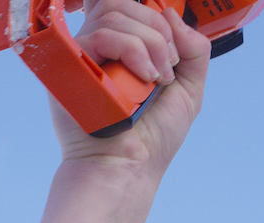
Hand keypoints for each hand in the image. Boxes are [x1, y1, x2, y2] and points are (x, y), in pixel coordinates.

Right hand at [51, 0, 212, 179]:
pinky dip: (134, 51)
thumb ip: (193, 49)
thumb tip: (172, 14)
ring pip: (115, 14)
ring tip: (157, 79)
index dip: (148, 12)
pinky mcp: (71, 64)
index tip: (169, 42)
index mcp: (122, 48)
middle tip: (168, 67)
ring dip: (150, 44)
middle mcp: (99, 47)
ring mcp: (83, 53)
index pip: (125, 6)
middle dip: (158, 30)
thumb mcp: (189, 88)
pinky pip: (103, 35)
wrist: (131, 165)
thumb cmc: (154, 135)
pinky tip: (144, 78)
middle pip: (122, 3)